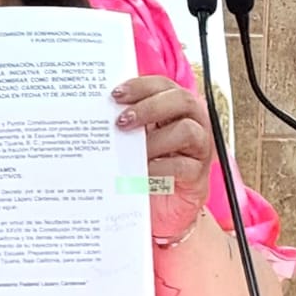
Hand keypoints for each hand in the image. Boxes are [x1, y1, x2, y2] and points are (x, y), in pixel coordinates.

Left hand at [113, 76, 212, 240]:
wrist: (158, 210)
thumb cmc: (144, 170)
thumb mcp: (132, 143)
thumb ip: (124, 125)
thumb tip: (96, 111)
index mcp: (173, 109)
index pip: (163, 85)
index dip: (141, 86)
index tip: (115, 95)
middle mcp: (192, 123)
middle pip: (181, 100)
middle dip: (150, 107)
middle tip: (122, 122)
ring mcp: (198, 149)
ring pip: (187, 130)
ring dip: (155, 139)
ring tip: (132, 151)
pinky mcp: (198, 175)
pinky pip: (183, 165)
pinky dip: (160, 167)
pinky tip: (142, 172)